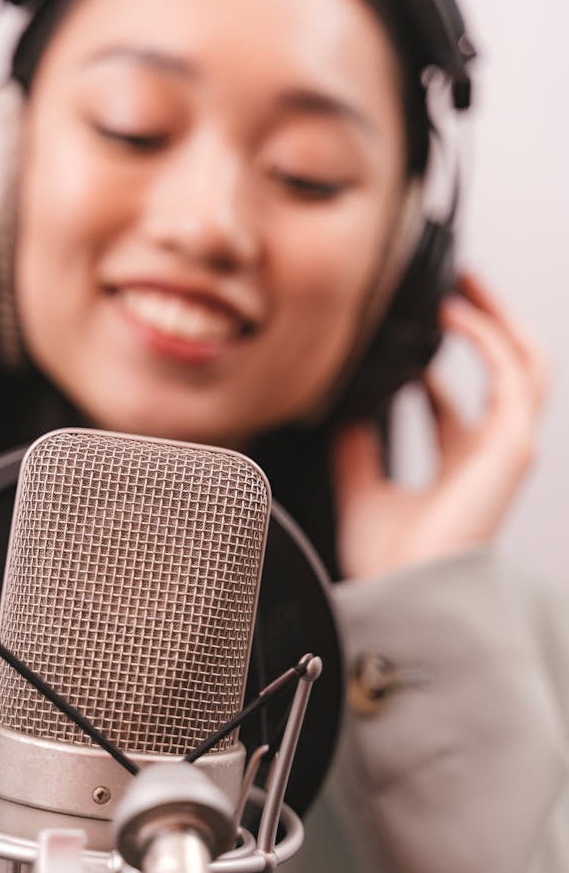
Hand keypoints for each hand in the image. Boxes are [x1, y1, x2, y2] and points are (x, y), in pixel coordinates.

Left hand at [333, 272, 549, 578]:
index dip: (437, 357)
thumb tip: (346, 395)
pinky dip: (484, 337)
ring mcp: (508, 447)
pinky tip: (451, 313)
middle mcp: (489, 451)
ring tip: (462, 279)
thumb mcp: (360, 482)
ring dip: (498, 316)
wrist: (402, 593)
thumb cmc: (386, 557)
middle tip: (451, 281)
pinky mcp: (514, 446)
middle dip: (484, 321)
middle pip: (503, 370)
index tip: (407, 321)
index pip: (456, 398)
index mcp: (459, 463)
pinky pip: (511, 374)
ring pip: (526, 362)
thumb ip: (359, 439)